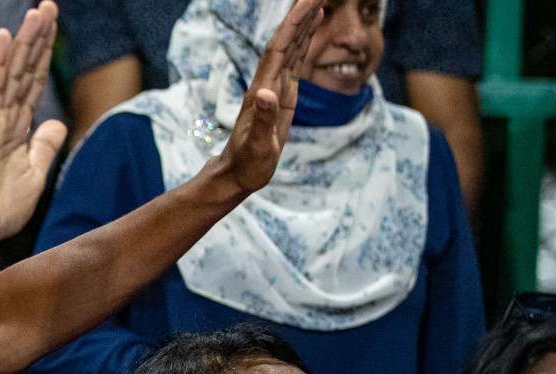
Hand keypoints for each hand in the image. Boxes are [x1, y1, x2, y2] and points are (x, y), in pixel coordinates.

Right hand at [0, 1, 65, 249]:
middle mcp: (7, 118)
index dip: (45, 54)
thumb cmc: (0, 208)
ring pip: (13, 74)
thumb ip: (45, 146)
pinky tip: (5, 37)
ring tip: (36, 13)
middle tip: (48, 5)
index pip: (35, 82)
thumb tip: (56, 123)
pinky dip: (0, 63)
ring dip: (25, 42)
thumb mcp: (36, 174)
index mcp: (19, 128)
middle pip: (26, 70)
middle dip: (38, 38)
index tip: (53, 26)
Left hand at [211, 0, 322, 195]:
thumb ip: (264, 121)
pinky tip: (310, 32)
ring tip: (318, 3)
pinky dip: (304, 45)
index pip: (279, 49)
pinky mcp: (283, 97)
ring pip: (291, 49)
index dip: (293, 24)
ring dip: (303, 25)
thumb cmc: (247, 163)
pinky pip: (295, 64)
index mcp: (263, 91)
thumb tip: (266, 93)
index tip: (309, 1)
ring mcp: (275, 89)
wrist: (237, 174)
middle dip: (300, 16)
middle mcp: (268, 84)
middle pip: (286, 42)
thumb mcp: (258, 146)